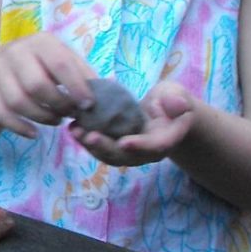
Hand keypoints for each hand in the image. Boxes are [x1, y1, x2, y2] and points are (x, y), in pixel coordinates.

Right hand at [0, 33, 95, 137]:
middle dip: (58, 105)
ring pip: (18, 101)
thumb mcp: (63, 63)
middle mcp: (15, 50)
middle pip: (36, 84)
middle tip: (69, 114)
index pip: (61, 64)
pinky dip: (19, 127)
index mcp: (41, 41)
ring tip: (55, 120)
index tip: (88, 106)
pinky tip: (33, 133)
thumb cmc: (42, 66)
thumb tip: (111, 93)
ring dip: (41, 117)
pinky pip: (1, 112)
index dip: (77, 88)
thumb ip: (84, 77)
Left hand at [70, 81, 195, 166]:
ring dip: (91, 146)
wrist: (164, 112)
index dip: (140, 146)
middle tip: (89, 137)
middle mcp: (148, 151)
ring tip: (74, 131)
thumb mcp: (176, 95)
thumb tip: (177, 105)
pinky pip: (102, 148)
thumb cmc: (170, 100)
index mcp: (166, 139)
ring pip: (110, 156)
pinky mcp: (117, 148)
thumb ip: (177, 100)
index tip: (124, 143)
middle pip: (127, 157)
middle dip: (107, 148)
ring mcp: (132, 152)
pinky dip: (86, 140)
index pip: (155, 146)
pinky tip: (73, 127)